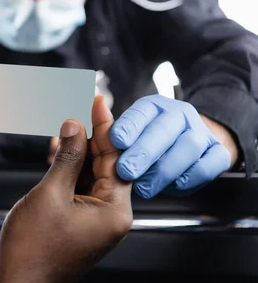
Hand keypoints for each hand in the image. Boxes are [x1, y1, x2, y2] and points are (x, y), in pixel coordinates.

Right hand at [0, 97, 132, 282]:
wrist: (18, 282)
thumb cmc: (33, 248)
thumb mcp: (50, 194)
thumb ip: (66, 157)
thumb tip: (74, 126)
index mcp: (114, 212)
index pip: (116, 158)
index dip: (105, 126)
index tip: (97, 100)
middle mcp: (110, 216)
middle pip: (105, 163)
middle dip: (90, 133)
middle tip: (79, 105)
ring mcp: (95, 219)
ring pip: (90, 172)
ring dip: (76, 148)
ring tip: (64, 121)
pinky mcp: (80, 220)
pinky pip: (79, 186)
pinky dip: (68, 167)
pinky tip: (58, 147)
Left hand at [110, 95, 232, 198]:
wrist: (189, 143)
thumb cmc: (147, 142)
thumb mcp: (125, 134)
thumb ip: (105, 134)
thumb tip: (77, 126)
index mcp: (152, 107)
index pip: (141, 112)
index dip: (129, 126)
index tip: (116, 140)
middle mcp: (178, 115)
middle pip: (164, 129)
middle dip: (144, 152)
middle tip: (125, 171)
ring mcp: (201, 133)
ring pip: (187, 147)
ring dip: (164, 169)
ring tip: (143, 187)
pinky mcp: (217, 153)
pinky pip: (208, 166)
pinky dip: (190, 177)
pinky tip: (173, 186)